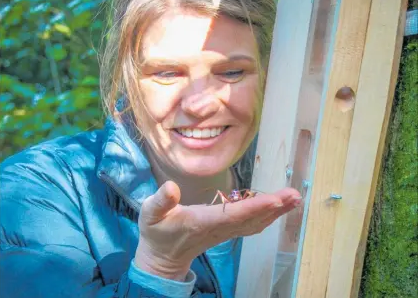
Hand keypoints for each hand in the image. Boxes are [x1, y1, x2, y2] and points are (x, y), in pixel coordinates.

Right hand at [134, 181, 300, 280]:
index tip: (275, 199)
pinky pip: (252, 225)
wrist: (162, 257)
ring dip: (276, 212)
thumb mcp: (150, 214)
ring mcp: (225, 232)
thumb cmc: (156, 232)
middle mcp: (219, 228)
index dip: (254, 207)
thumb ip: (160, 201)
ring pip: (255, 223)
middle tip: (295, 194)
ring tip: (294, 199)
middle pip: (251, 219)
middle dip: (274, 207)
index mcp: (202, 222)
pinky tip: (278, 208)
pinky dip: (268, 216)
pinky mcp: (227, 231)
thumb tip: (171, 187)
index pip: (233, 215)